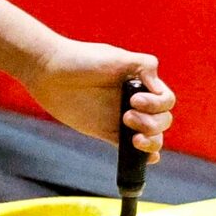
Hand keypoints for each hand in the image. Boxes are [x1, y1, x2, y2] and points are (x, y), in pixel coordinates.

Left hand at [19, 41, 173, 158]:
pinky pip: (131, 149)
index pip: (166, 100)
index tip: (133, 100)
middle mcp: (134, 101)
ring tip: (133, 138)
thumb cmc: (81, 59)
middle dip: (152, 123)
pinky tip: (146, 158)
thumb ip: (143, 65)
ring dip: (151, 141)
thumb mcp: (116, 57)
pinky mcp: (107, 132)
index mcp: (140, 82)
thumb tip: (159, 86)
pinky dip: (143, 156)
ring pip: (152, 136)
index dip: (157, 104)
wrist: (49, 72)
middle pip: (163, 120)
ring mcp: (122, 118)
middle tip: (126, 116)